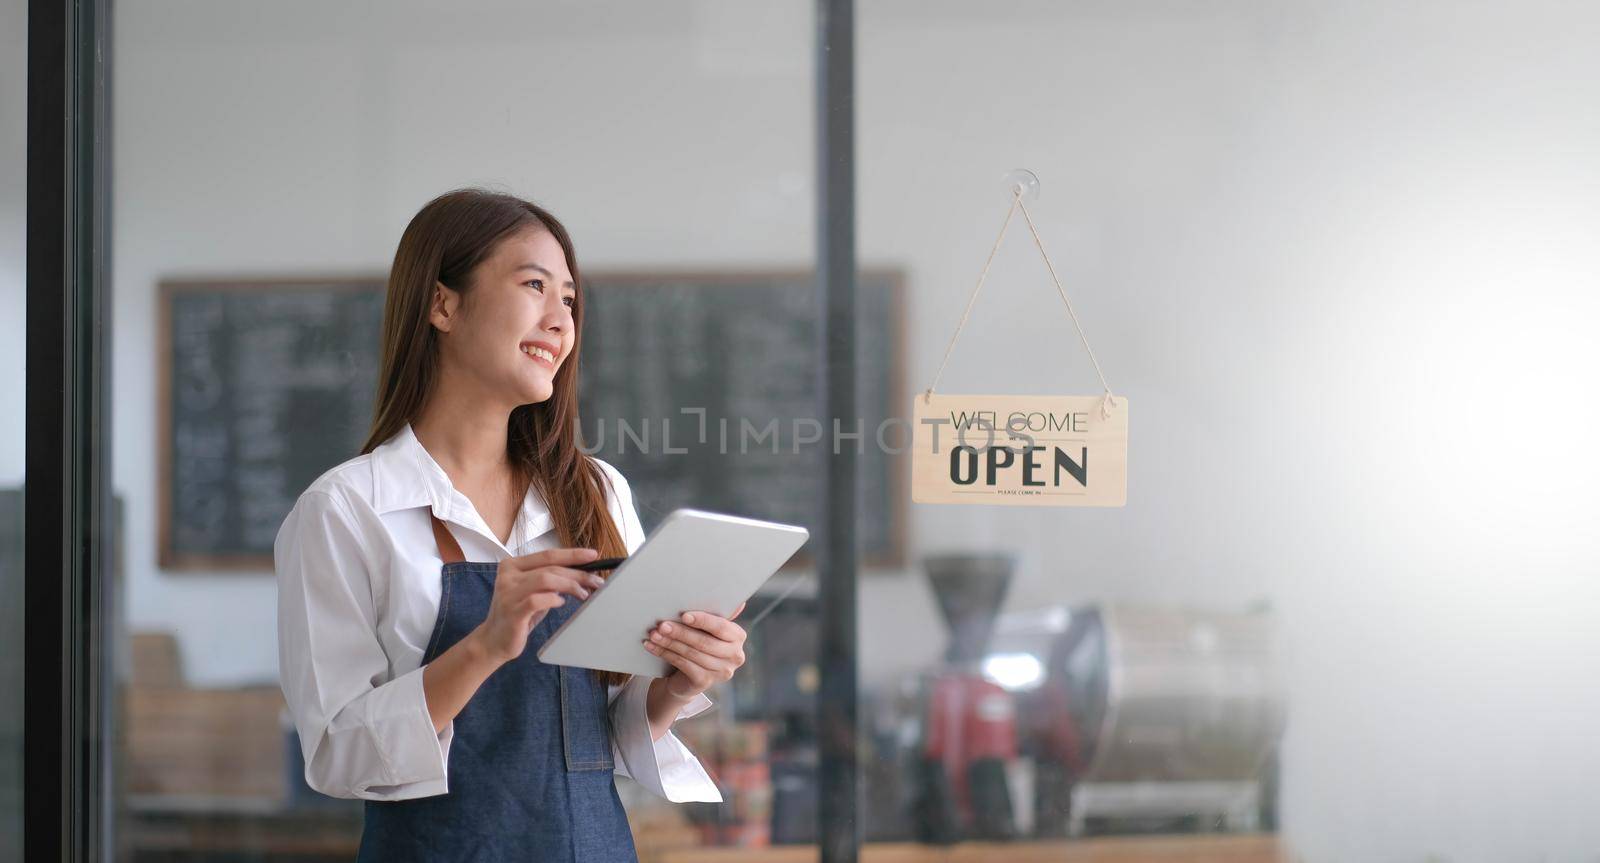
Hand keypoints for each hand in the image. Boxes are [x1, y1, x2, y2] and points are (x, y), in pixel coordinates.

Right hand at [469, 547, 605, 664]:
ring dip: (570, 585)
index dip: (572, 554)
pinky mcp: (512, 611)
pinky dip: (554, 599)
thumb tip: (582, 573)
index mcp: (513, 565)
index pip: (548, 554)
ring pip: (546, 579)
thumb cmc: (519, 614)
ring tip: (583, 594)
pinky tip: (561, 602)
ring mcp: (508, 592)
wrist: (494, 640)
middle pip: (550, 567)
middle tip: (596, 582)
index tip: (593, 555)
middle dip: (578, 574)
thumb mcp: (534, 592)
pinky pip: (537, 600)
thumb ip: (550, 580)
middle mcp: (508, 575)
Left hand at [644, 601, 747, 700]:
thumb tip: (735, 601)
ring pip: (691, 653)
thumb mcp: (706, 628)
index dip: (702, 620)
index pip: (721, 627)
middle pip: (704, 642)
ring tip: (653, 634)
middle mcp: (735, 656)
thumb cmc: (698, 642)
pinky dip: (665, 654)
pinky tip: (652, 647)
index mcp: (738, 636)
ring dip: (669, 642)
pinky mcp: (705, 682)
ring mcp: (722, 672)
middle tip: (661, 625)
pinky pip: (683, 665)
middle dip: (680, 632)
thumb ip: (713, 614)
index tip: (684, 616)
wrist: (687, 675)